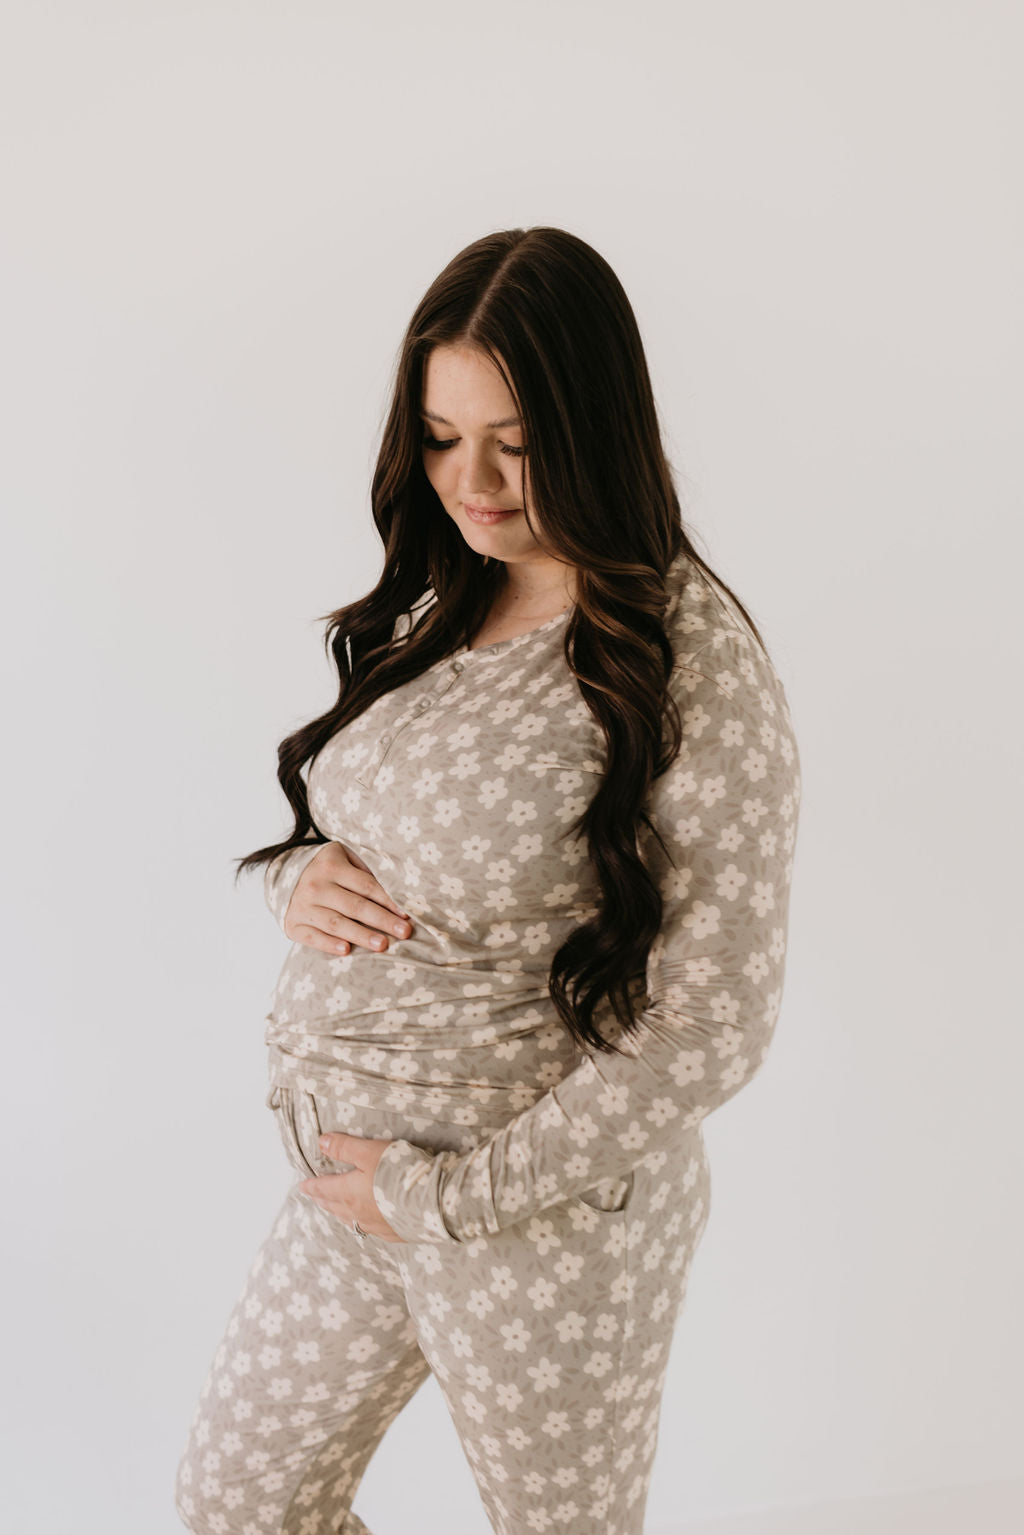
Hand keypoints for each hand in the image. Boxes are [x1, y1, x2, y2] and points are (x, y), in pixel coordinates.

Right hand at [284, 841, 413, 955]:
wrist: (285, 876)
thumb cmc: (327, 868)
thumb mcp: (344, 856)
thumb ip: (365, 869)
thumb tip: (398, 889)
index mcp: (331, 867)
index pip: (367, 886)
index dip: (389, 901)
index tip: (407, 914)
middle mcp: (316, 886)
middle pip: (355, 906)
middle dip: (382, 920)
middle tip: (405, 932)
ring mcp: (303, 906)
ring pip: (336, 924)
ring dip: (361, 935)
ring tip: (383, 945)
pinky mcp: (293, 924)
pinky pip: (312, 937)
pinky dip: (328, 944)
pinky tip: (346, 951)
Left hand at [297, 1132, 404, 1241]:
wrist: (432, 1202)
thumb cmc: (398, 1173)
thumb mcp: (369, 1152)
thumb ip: (344, 1147)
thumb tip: (321, 1142)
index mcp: (349, 1193)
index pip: (325, 1188)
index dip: (313, 1186)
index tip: (302, 1186)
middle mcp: (359, 1213)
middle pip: (335, 1206)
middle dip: (324, 1201)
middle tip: (316, 1198)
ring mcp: (377, 1226)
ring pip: (352, 1221)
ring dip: (341, 1214)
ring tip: (336, 1210)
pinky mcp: (394, 1232)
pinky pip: (371, 1230)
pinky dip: (363, 1224)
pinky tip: (368, 1224)